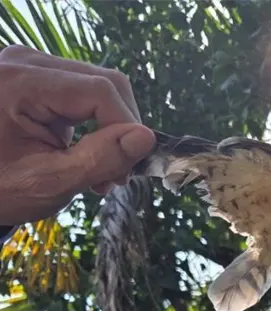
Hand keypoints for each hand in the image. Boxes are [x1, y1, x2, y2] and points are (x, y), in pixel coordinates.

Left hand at [0, 45, 155, 225]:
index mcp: (18, 83)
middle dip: (122, 131)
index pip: (99, 91)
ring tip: (101, 171)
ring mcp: (32, 67)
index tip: (126, 170)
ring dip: (112, 131)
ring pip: (101, 88)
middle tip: (116, 176)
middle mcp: (25, 62)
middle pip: (105, 84)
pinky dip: (97, 125)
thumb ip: (99, 160)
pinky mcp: (39, 78)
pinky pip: (86, 94)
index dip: (126, 128)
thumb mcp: (48, 182)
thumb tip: (146, 138)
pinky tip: (87, 154)